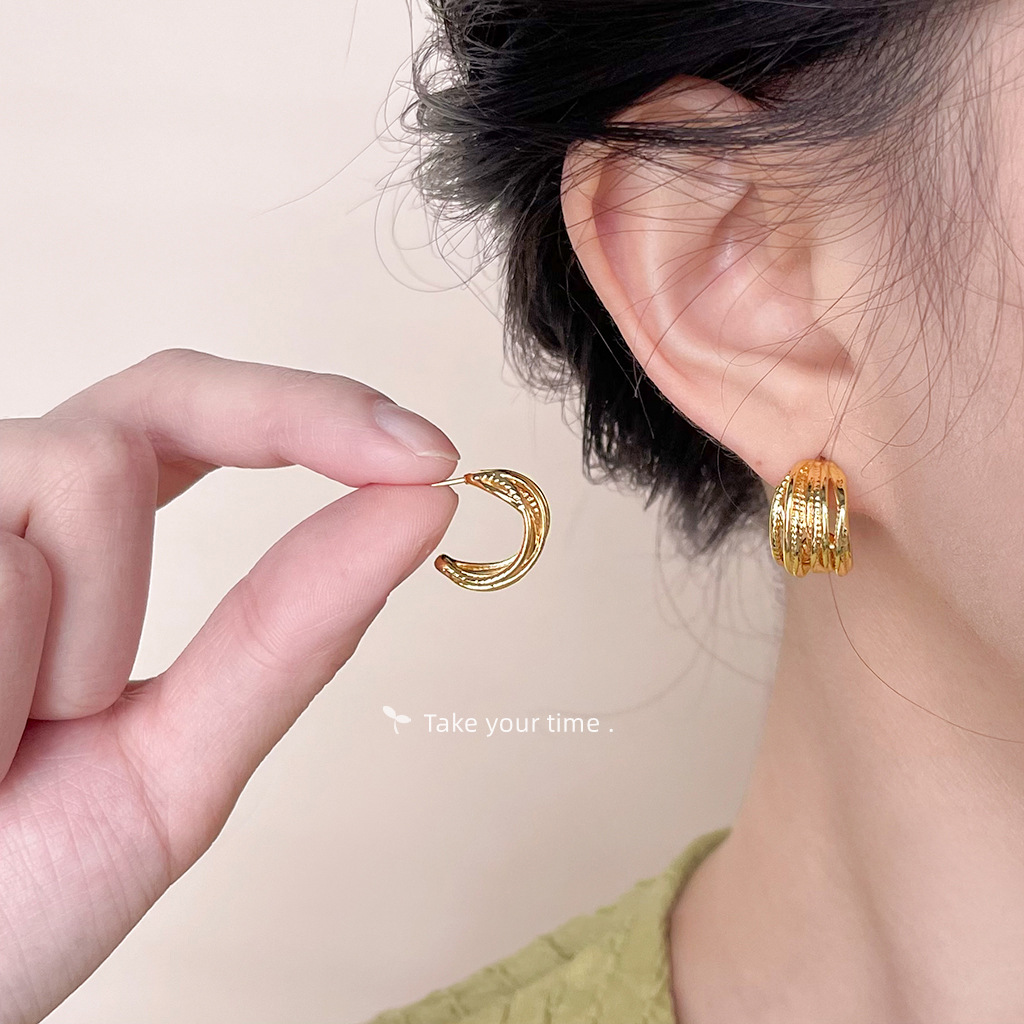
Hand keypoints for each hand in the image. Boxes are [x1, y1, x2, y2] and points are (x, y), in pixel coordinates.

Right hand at [0, 348, 459, 1023]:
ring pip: (88, 473)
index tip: (429, 455)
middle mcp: (7, 508)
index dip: (316, 412)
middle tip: (380, 484)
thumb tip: (420, 507)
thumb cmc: (18, 884)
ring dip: (88, 646)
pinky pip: (7, 564)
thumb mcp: (176, 759)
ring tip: (17, 744)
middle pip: (161, 400)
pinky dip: (16, 682)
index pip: (200, 420)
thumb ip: (290, 631)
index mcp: (80, 550)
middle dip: (274, 435)